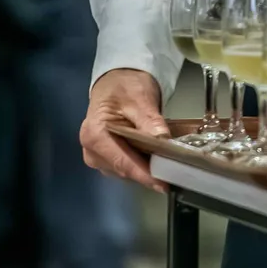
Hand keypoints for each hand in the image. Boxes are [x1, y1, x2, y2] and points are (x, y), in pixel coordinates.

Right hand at [81, 69, 169, 192]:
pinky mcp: (107, 159)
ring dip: (146, 169)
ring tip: (169, 163)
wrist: (117, 82)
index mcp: (94, 135)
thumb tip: (162, 139)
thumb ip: (149, 120)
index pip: (121, 162)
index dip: (143, 175)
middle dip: (148, 172)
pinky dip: (143, 164)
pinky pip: (127, 167)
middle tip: (175, 170)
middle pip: (123, 170)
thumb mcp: (140, 98)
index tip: (163, 185)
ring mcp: (98, 157)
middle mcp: (92, 151)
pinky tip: (157, 158)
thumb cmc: (125, 87)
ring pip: (126, 172)